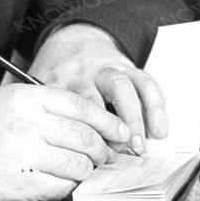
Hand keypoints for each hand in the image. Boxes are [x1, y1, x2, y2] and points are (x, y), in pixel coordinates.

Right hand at [0, 84, 117, 200]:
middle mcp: (29, 124)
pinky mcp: (22, 184)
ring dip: (86, 170)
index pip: (82, 107)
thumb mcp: (5, 99)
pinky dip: (68, 185)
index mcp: (27, 98)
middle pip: (86, 137)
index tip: (118, 130)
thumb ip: (43, 103)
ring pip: (79, 164)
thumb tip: (84, 116)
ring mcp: (26, 155)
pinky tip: (61, 180)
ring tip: (81, 169)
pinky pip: (62, 186)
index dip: (107, 121)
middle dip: (102, 149)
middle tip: (103, 155)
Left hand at [28, 23, 168, 155]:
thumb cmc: (58, 76)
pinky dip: (155, 107)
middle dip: (106, 129)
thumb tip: (55, 158)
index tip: (89, 158)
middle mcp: (82, 74)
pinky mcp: (128, 66)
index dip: (80, 136)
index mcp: (58, 82)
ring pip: (122, 88)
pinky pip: (145, 82)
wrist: (73, 41)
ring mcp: (106, 68)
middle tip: (116, 154)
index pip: (65, 111)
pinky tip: (159, 130)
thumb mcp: (40, 91)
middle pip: (93, 100)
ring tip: (139, 145)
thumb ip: (47, 116)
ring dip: (133, 119)